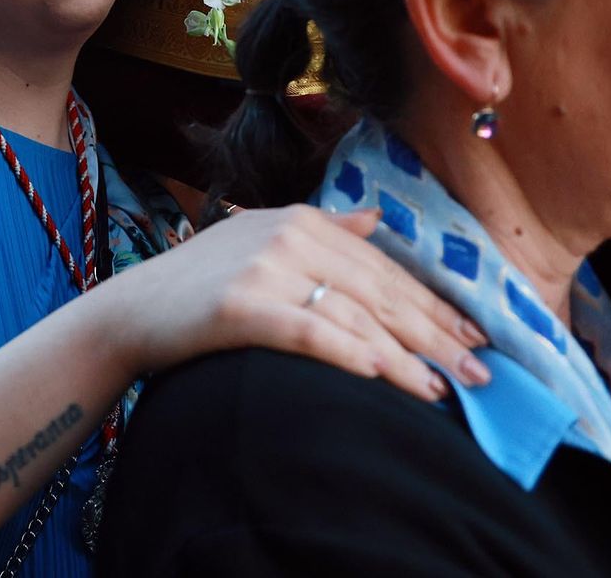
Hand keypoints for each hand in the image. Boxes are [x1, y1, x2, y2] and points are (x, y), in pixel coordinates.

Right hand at [97, 205, 490, 401]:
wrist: (130, 311)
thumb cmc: (199, 284)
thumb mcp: (261, 240)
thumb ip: (324, 231)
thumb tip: (374, 222)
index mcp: (301, 220)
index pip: (383, 269)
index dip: (433, 305)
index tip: (473, 338)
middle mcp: (289, 236)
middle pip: (379, 293)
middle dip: (435, 336)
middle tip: (479, 373)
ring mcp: (264, 268)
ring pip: (355, 316)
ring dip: (407, 358)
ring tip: (444, 391)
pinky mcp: (242, 306)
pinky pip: (312, 333)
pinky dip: (354, 355)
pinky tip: (386, 378)